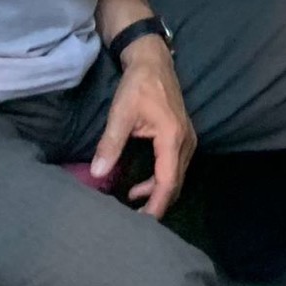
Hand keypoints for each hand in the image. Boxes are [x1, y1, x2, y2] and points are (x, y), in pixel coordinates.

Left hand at [90, 34, 193, 218]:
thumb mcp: (120, 113)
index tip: (141, 223)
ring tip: (132, 201)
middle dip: (157, 204)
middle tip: (135, 221)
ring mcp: (187, 140)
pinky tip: (141, 185)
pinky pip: (175, 168)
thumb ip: (110, 144)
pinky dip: (161, 181)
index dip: (156, 205)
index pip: (168, 182)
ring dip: (157, 192)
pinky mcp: (182, 138)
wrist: (153, 62)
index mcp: (172, 138)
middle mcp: (185, 142)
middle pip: (176, 184)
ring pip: (176, 177)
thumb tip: (97, 173)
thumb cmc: (138, 85)